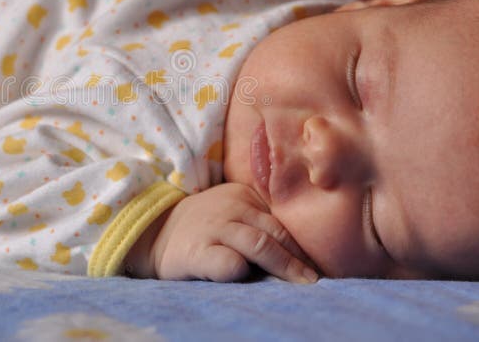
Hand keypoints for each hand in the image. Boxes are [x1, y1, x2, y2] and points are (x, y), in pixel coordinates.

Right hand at [126, 183, 318, 282]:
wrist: (155, 232)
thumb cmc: (206, 227)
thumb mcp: (233, 210)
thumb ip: (261, 219)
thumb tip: (305, 251)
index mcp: (245, 195)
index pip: (282, 218)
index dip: (303, 242)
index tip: (322, 261)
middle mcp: (231, 207)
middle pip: (276, 231)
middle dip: (300, 257)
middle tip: (317, 277)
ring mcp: (214, 228)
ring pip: (259, 244)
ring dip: (285, 266)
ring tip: (303, 283)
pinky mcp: (198, 252)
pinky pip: (227, 263)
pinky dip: (244, 271)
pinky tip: (257, 279)